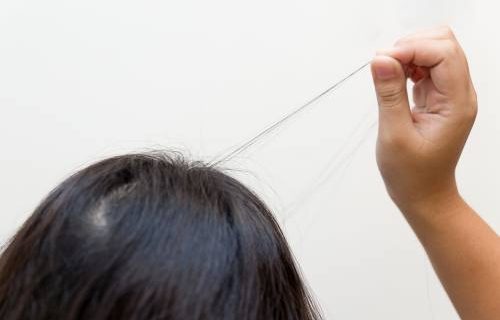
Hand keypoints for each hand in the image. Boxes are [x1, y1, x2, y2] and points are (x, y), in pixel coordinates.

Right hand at [370, 26, 476, 211]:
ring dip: (408, 54)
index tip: (382, 61)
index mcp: (457, 104)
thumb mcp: (394, 135)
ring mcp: (450, 94)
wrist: (424, 194)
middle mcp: (459, 94)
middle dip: (411, 46)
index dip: (411, 49)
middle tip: (384, 65)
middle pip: (444, 44)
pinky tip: (394, 80)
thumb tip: (380, 59)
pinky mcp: (438, 96)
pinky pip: (427, 66)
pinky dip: (407, 65)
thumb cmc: (412, 174)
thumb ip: (389, 93)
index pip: (444, 54)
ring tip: (387, 74)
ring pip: (435, 51)